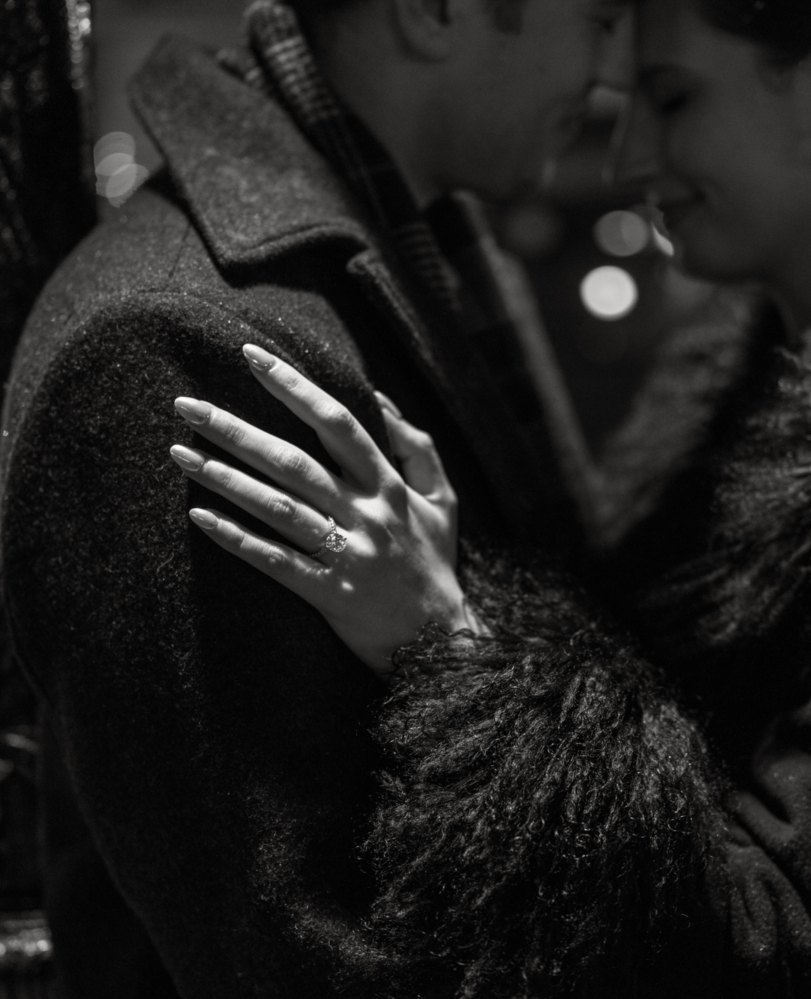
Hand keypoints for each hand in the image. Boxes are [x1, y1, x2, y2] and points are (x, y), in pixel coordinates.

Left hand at [170, 344, 478, 672]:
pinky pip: (276, 563)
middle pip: (294, 462)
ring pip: (279, 508)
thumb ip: (415, 447)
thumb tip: (380, 397)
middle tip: (186, 405)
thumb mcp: (442, 499)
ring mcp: (347, 554)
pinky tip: (200, 517)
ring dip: (226, 479)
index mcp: (389, 485)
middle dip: (237, 430)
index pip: (338, 422)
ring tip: (180, 454)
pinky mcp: (329, 594)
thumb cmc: (434, 561)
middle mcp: (366, 514)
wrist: (441, 642)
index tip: (252, 356)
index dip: (294, 387)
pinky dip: (238, 538)